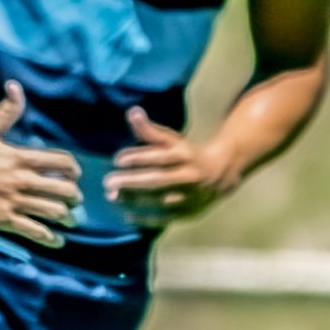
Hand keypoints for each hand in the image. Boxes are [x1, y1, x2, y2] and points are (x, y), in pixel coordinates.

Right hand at [0, 83, 80, 247]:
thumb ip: (6, 111)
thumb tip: (15, 86)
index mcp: (20, 158)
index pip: (61, 162)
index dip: (73, 169)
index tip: (73, 174)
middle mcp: (21, 180)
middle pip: (64, 189)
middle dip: (74, 195)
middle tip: (73, 198)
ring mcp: (14, 202)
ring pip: (54, 212)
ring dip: (66, 216)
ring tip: (68, 217)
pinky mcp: (5, 220)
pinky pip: (35, 231)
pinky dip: (50, 238)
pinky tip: (57, 240)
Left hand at [104, 106, 238, 226]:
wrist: (221, 176)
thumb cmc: (187, 155)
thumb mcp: (173, 141)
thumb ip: (150, 131)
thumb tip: (132, 111)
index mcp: (185, 155)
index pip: (161, 156)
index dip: (139, 157)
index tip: (117, 159)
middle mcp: (188, 176)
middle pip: (159, 180)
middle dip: (132, 181)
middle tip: (108, 182)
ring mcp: (190, 196)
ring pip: (161, 200)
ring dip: (135, 200)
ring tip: (112, 196)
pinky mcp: (189, 213)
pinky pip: (166, 218)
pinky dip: (146, 218)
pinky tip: (126, 215)